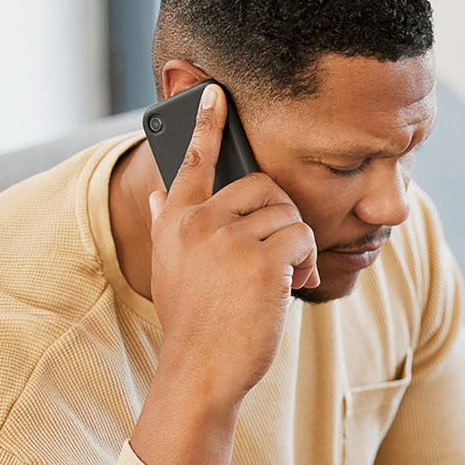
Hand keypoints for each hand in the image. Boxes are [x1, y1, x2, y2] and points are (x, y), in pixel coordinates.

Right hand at [147, 82, 319, 404]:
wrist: (201, 371)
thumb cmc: (194, 324)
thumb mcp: (170, 269)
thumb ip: (168, 224)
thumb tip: (158, 191)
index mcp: (175, 221)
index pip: (190, 161)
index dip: (205, 124)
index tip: (215, 92)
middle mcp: (198, 222)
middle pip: (261, 186)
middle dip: (280, 216)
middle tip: (280, 253)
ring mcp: (229, 240)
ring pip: (288, 215)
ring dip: (296, 247)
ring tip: (281, 280)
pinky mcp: (261, 261)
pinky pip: (302, 239)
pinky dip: (307, 263)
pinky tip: (293, 287)